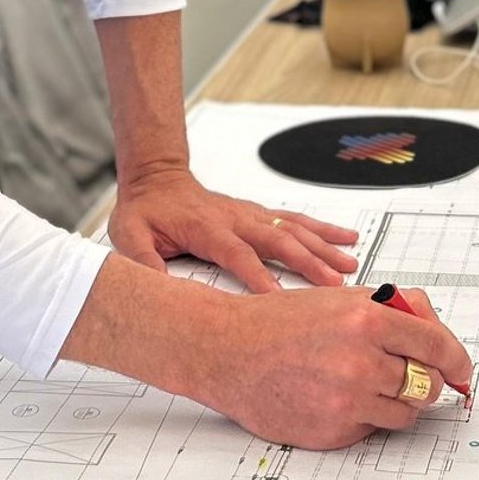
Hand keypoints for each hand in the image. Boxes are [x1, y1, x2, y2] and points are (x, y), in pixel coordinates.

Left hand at [107, 161, 358, 292]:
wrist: (156, 177)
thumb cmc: (145, 209)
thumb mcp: (128, 234)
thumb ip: (141, 260)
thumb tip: (154, 289)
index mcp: (207, 228)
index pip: (237, 254)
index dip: (258, 277)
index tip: (279, 301)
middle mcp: (235, 218)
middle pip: (277, 241)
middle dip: (307, 263)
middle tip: (333, 286)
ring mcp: (249, 214)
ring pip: (293, 229)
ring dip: (322, 247)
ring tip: (349, 265)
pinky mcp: (257, 213)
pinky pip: (294, 220)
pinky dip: (321, 228)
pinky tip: (345, 238)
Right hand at [205, 283, 473, 448]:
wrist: (227, 351)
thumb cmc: (278, 323)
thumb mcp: (338, 298)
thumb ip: (390, 311)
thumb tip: (434, 331)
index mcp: (367, 318)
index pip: (437, 344)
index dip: (457, 360)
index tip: (462, 370)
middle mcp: (361, 359)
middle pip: (427, 383)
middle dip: (424, 380)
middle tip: (408, 375)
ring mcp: (348, 398)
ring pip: (406, 411)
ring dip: (396, 401)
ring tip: (362, 383)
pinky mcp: (334, 429)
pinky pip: (373, 429)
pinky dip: (364, 417)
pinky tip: (335, 398)